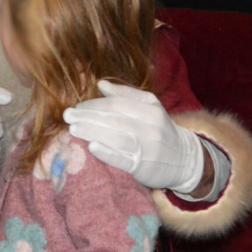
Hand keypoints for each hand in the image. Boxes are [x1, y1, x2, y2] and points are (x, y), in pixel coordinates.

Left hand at [63, 80, 205, 192]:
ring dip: (92, 132)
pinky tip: (92, 147)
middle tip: (68, 116)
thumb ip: (126, 94)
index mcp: (151, 110)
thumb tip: (101, 84)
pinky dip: (107, 153)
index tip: (77, 106)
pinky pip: (123, 160)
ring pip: (116, 138)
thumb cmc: (160, 130)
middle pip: (114, 120)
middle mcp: (150, 128)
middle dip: (88, 117)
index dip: (95, 104)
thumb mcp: (150, 107)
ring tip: (74, 129)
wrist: (184, 160)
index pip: (118, 104)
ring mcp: (147, 148)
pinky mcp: (143, 167)